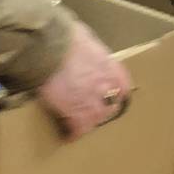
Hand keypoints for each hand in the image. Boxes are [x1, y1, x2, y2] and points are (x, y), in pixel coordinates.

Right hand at [36, 22, 132, 139]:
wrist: (51, 48)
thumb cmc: (64, 37)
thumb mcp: (85, 39)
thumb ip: (88, 51)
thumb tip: (81, 49)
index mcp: (111, 68)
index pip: (123, 87)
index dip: (116, 93)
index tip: (110, 95)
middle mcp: (107, 87)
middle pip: (111, 106)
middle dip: (102, 108)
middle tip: (91, 110)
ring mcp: (94, 103)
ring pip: (97, 120)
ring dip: (89, 122)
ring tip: (80, 125)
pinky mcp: (77, 114)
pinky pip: (78, 130)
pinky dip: (73, 133)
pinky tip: (68, 136)